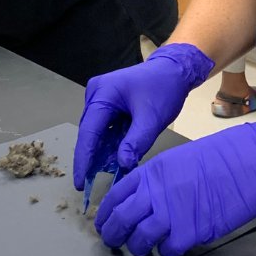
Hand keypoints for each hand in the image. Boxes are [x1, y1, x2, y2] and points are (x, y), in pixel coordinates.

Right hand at [73, 43, 213, 186]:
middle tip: (91, 185)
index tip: (80, 183)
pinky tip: (113, 160)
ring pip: (97, 131)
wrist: (175, 70)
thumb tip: (121, 164)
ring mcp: (101, 97)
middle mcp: (96, 93)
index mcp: (103, 93)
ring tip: (102, 176)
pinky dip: (110, 143)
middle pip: (90, 132)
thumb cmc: (164, 88)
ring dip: (102, 152)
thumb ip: (136, 141)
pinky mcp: (109, 102)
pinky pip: (105, 127)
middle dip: (92, 158)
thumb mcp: (152, 118)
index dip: (84, 160)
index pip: (89, 132)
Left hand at [95, 109, 255, 255]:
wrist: (251, 160)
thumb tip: (145, 200)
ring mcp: (173, 213)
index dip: (106, 214)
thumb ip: (159, 180)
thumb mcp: (180, 159)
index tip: (104, 223)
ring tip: (143, 250)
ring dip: (139, 249)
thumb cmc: (222, 156)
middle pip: (120, 220)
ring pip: (140, 241)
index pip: (116, 196)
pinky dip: (168, 255)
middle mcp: (156, 192)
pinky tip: (174, 249)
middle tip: (114, 243)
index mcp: (153, 171)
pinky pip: (169, 252)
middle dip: (113, 236)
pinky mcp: (192, 231)